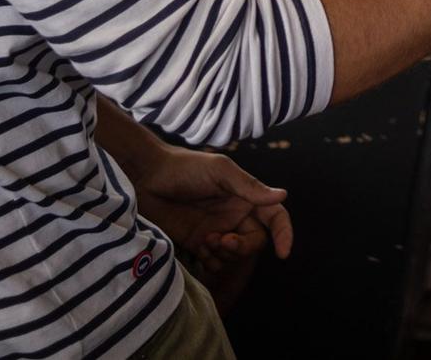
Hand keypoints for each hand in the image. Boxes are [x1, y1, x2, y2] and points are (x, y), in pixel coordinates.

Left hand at [129, 145, 294, 274]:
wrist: (146, 178)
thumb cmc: (184, 167)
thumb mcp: (219, 171)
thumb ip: (249, 187)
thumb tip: (283, 195)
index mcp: (245, 196)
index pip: (274, 216)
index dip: (284, 233)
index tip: (282, 252)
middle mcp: (234, 215)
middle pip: (255, 241)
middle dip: (243, 247)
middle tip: (223, 241)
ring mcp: (216, 230)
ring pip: (235, 255)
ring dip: (225, 255)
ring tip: (206, 241)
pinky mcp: (197, 243)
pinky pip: (215, 262)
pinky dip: (212, 263)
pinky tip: (200, 251)